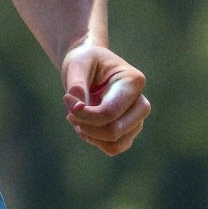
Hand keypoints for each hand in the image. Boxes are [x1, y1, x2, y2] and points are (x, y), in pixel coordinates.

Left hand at [64, 40, 149, 154]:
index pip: (110, 111)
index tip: (66, 99)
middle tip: (70, 114)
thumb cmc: (86, 61)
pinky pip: (115, 147)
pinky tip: (83, 127)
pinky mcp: (130, 129)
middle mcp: (141, 102)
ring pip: (116, 143)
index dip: (85, 114)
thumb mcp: (77, 63)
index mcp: (133, 81)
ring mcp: (137, 118)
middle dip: (88, 127)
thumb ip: (76, 83)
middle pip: (116, 130)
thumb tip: (78, 108)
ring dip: (91, 135)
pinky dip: (95, 141)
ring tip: (76, 119)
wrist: (91, 65)